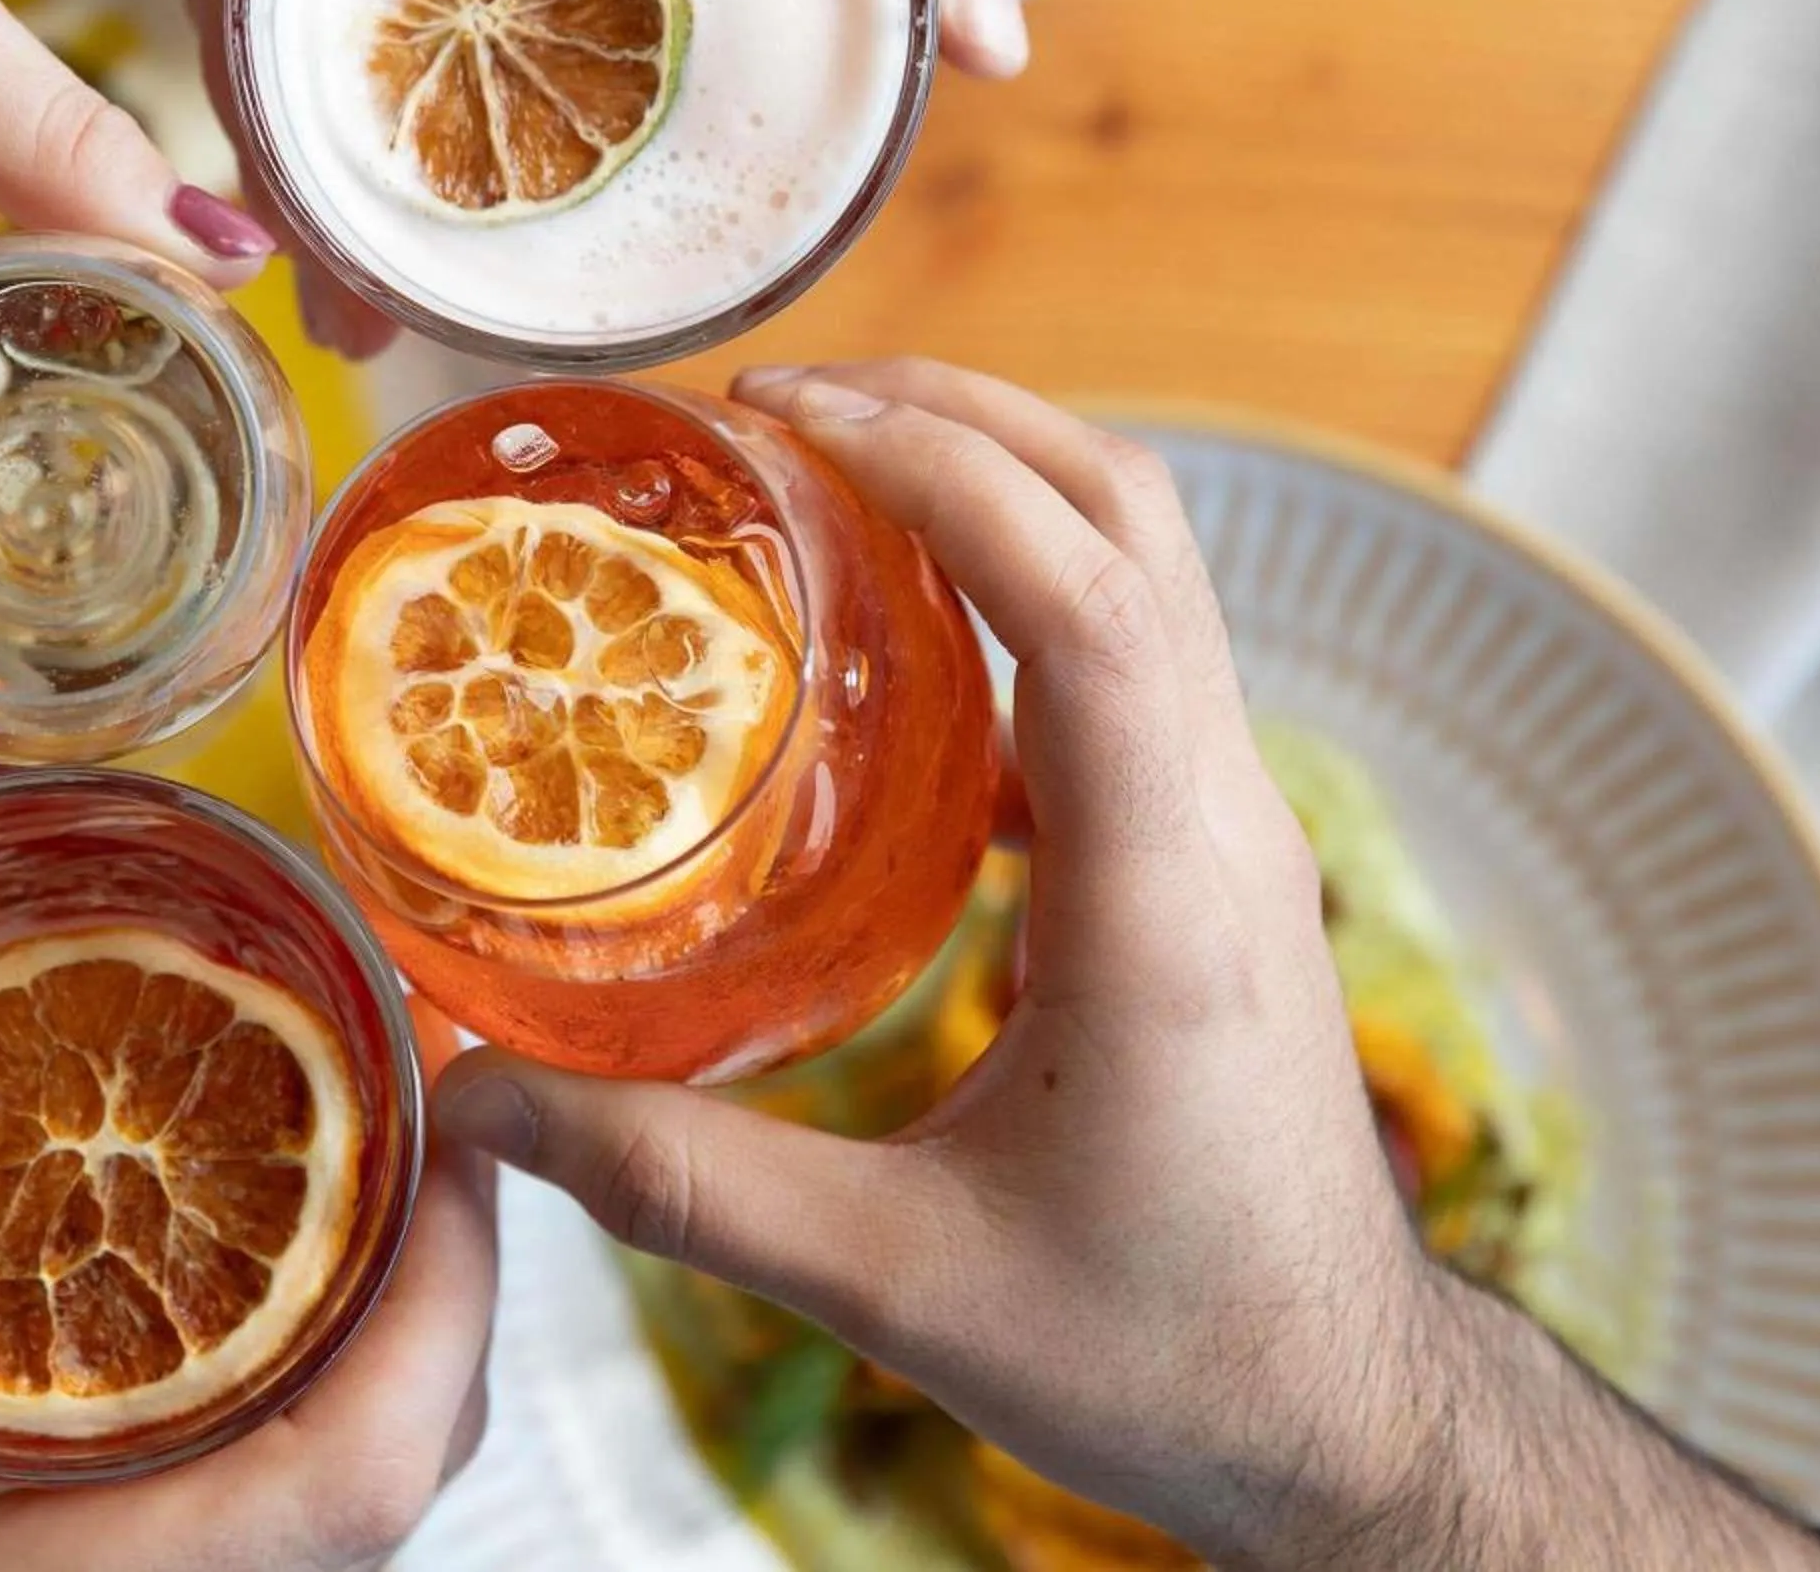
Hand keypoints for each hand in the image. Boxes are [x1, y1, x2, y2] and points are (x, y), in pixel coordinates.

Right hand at [0, 921, 496, 1571]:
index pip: (350, 1489)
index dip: (446, 1309)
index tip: (459, 1133)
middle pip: (399, 1475)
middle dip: (447, 1283)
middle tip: (424, 1091)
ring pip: (355, 1496)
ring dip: (393, 1325)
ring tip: (365, 1143)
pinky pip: (283, 1501)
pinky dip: (319, 1379)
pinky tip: (269, 1262)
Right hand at [432, 361, 1819, 1569]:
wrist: (1342, 1416)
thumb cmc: (1166, 1356)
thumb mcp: (900, 1284)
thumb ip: (679, 1184)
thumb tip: (477, 1108)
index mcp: (1166, 895)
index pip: (1085, 594)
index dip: (940, 468)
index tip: (782, 417)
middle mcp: (1222, 821)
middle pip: (1129, 517)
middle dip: (960, 416)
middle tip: (773, 404)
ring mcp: (1232, 828)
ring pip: (1141, 566)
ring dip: (994, 477)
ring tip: (814, 467)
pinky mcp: (1210, 854)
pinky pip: (1121, 651)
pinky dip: (1007, 583)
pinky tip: (879, 640)